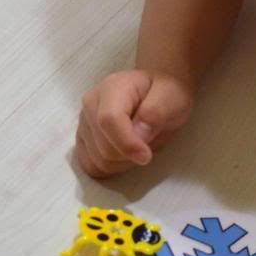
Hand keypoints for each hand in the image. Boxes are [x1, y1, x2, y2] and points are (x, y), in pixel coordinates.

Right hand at [76, 70, 193, 177]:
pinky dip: (112, 167)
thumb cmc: (166, 91)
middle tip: (150, 144)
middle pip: (103, 147)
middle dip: (130, 155)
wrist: (158, 90)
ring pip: (97, 161)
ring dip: (123, 162)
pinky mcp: (83, 139)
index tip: (146, 156)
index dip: (127, 144)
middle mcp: (91, 104)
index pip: (108, 121)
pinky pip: (92, 166)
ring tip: (140, 144)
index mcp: (113, 87)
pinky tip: (127, 154)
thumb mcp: (171, 96)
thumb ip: (155, 114)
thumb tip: (138, 136)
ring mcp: (84, 122)